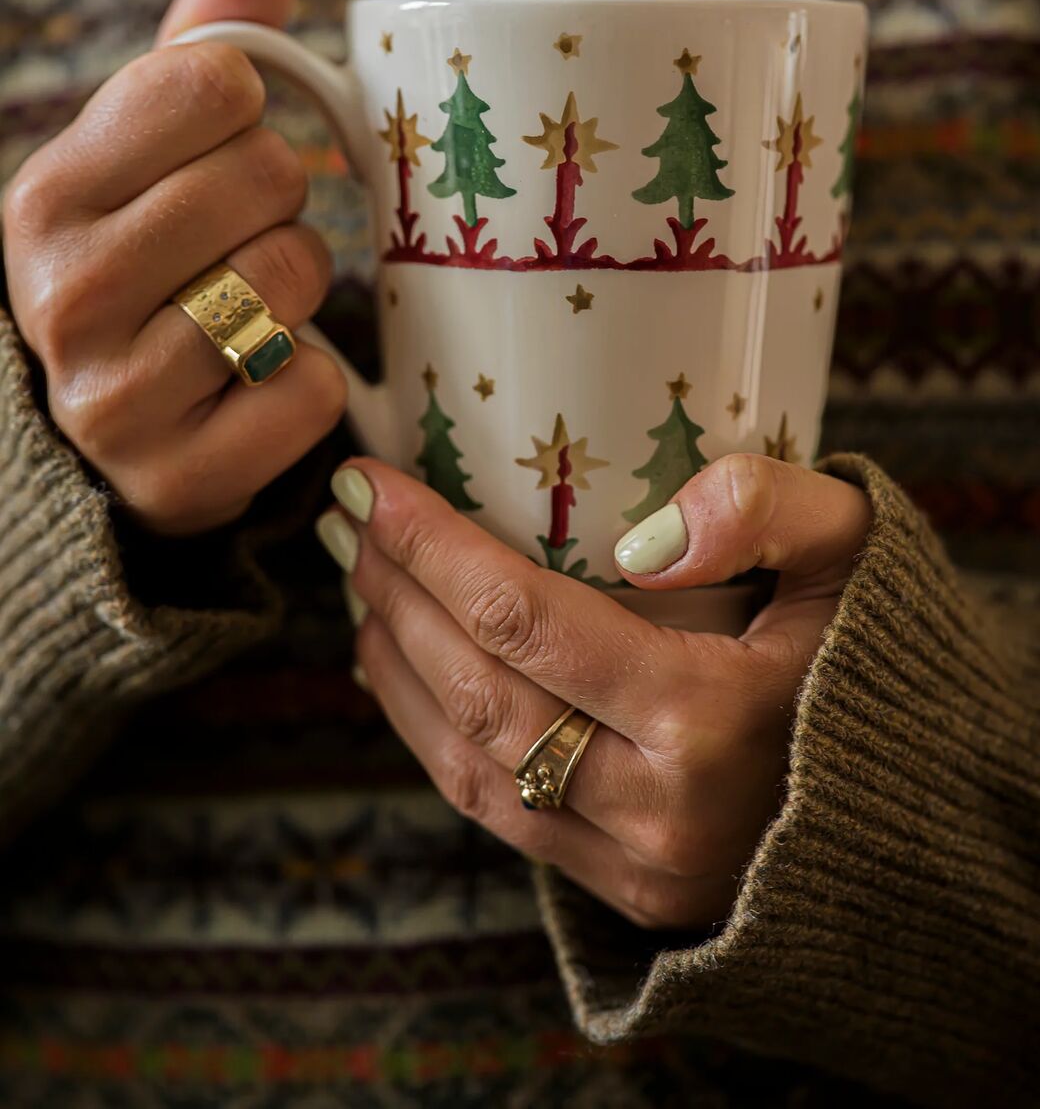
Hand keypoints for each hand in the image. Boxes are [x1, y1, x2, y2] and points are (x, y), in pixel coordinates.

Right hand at [2, 0, 346, 534]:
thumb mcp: (149, 156)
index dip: (248, 114)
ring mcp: (113, 398)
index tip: (218, 156)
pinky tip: (259, 383)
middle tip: (241, 242)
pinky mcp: (179, 478)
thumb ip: (205, 45)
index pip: (213, 82)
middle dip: (282, 202)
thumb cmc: (152, 267)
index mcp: (45, 194)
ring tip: (249, 309)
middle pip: (266, 176)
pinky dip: (308, 381)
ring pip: (293, 278)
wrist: (122, 431)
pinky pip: (309, 390)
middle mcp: (62, 293)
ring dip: (300, 289)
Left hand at [316, 454, 870, 927]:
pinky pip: (497, 812)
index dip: (431, 546)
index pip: (523, 619)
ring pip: (469, 762)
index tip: (370, 484)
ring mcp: (635, 863)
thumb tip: (645, 533)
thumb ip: (770, 511)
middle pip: (479, 689)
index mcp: (709, 718)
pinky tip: (403, 674)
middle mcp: (658, 807)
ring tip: (359, 586)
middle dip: (396, 594)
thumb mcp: (856, 557)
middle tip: (346, 522)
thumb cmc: (877, 660)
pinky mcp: (623, 889)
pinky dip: (433, 736)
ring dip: (396, 666)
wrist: (915, 807)